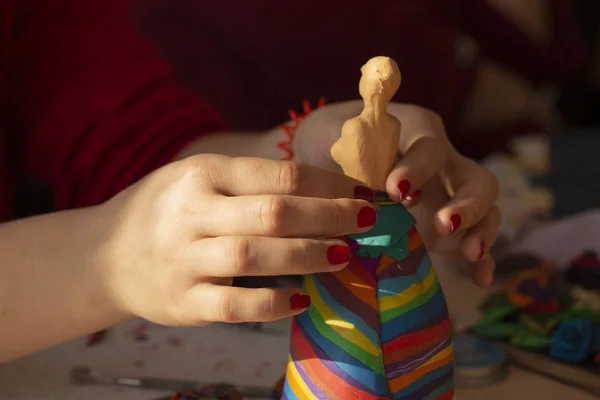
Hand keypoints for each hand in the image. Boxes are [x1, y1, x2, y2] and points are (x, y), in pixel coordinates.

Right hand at [101, 155, 376, 325]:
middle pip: (273, 212)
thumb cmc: (167, 210)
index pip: (278, 174)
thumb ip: (252, 183)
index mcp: (203, 173)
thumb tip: (326, 192)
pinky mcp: (182, 301)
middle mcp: (192, 212)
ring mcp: (184, 258)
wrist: (104, 253)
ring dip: (308, 256)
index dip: (329, 184)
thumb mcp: (200, 179)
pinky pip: (234, 304)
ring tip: (343, 256)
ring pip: (255, 256)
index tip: (363, 192)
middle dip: (330, 217)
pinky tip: (303, 299)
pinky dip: (273, 303)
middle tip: (368, 222)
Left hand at [293, 101, 499, 286]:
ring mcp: (451, 198)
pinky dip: (482, 260)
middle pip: (475, 178)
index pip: (429, 147)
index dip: (418, 167)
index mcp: (415, 137)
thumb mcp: (328, 135)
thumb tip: (341, 164)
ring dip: (482, 230)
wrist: (332, 163)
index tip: (395, 191)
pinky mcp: (450, 230)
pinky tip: (481, 278)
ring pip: (487, 208)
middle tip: (443, 224)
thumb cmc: (333, 143)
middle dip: (466, 203)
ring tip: (469, 253)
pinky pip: (474, 241)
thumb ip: (338, 147)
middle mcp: (443, 166)